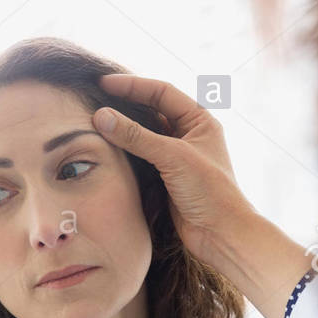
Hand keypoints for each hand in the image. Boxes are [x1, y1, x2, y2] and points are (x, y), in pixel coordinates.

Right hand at [93, 73, 257, 269]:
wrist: (221, 235)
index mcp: (200, 121)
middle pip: (151, 111)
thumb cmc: (210, 192)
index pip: (162, 92)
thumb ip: (136, 136)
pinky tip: (106, 149)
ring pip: (144, 135)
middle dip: (125, 104)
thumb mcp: (173, 157)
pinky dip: (124, 152)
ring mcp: (177, 157)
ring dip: (123, 129)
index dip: (133, 85)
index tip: (104, 83)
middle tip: (95, 98)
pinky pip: (141, 157)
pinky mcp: (166, 178)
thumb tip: (101, 116)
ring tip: (96, 121)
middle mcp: (189, 135)